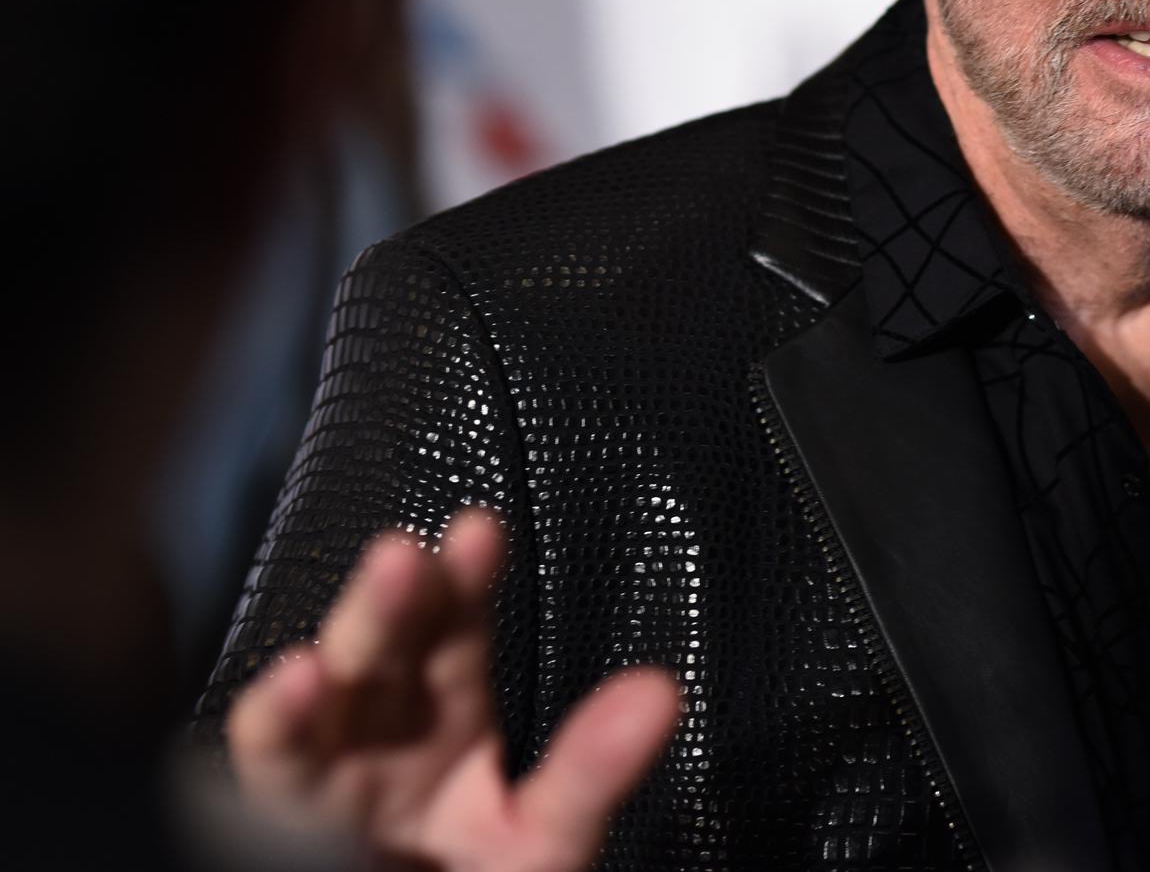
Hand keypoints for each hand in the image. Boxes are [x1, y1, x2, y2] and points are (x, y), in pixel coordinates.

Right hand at [226, 508, 679, 871]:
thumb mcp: (547, 835)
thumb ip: (593, 768)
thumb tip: (660, 693)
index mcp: (450, 710)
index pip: (459, 626)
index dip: (467, 577)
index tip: (479, 531)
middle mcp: (384, 724)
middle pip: (386, 643)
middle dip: (393, 600)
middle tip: (405, 559)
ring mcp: (330, 767)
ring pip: (324, 691)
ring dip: (332, 658)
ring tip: (345, 629)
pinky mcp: (285, 816)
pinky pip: (273, 761)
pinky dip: (275, 721)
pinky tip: (292, 685)